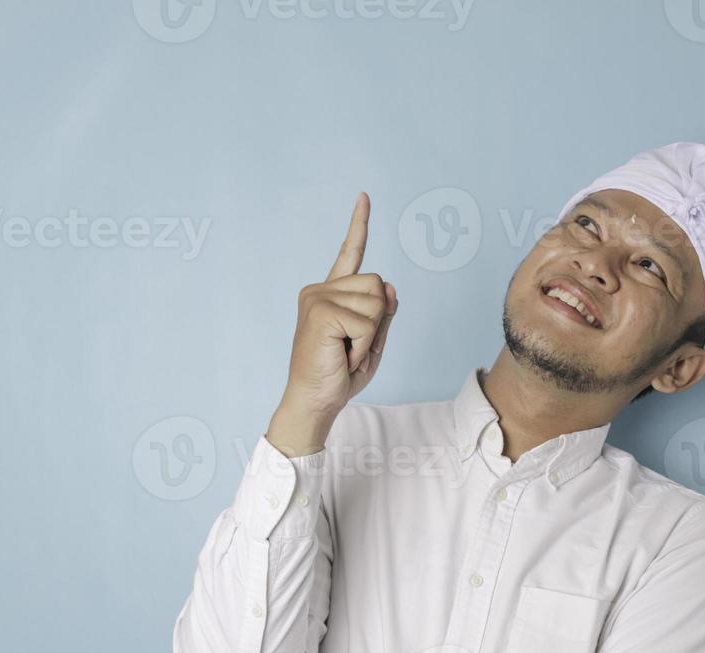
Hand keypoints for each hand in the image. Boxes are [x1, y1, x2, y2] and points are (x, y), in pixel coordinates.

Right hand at [274, 193, 398, 436]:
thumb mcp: (372, 342)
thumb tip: (389, 285)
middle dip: (377, 321)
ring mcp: (317, 298)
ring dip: (371, 335)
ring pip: (377, 302)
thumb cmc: (339, 376)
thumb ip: (382, 313)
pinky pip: (368, 321)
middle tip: (352, 347)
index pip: (350, 254)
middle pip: (379, 284)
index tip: (364, 197)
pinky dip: (364, 344)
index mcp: (330, 294)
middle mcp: (320, 289)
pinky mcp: (320, 311)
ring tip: (346, 352)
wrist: (315, 402)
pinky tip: (343, 355)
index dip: (359, 225)